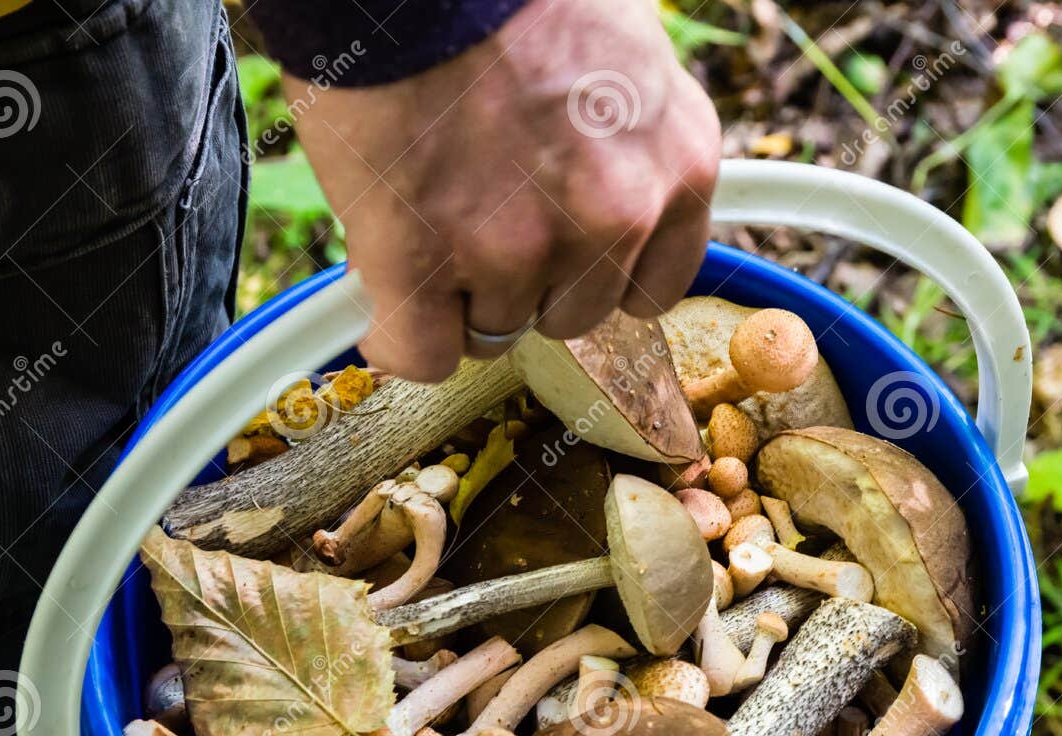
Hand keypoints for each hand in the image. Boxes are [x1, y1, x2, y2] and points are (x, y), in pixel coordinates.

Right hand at [287, 0, 720, 380]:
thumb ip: (618, 145)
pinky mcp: (431, 263)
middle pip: (574, 313)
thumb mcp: (614, 57)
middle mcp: (618, 215)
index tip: (561, 258)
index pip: (653, 284)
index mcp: (679, 162)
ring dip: (460, 294)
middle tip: (475, 214)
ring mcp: (524, 247)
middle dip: (526, 280)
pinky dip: (399, 336)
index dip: (595, 273)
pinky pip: (425, 353)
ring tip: (425, 213)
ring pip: (497, 329)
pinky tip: (382, 296)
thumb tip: (583, 200)